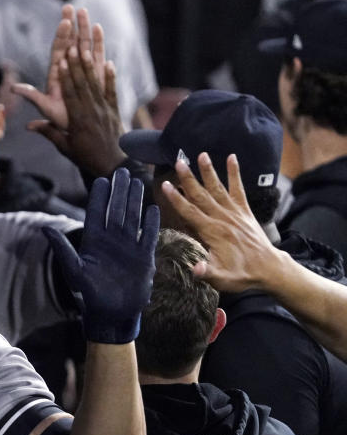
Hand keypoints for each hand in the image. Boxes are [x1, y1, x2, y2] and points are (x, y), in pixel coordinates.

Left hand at [15, 5, 105, 130]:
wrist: (81, 130)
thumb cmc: (62, 120)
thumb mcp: (46, 108)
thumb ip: (32, 96)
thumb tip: (13, 89)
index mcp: (57, 75)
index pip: (58, 51)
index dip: (61, 37)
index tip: (64, 22)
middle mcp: (69, 69)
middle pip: (70, 43)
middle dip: (71, 26)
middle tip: (71, 7)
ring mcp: (82, 69)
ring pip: (83, 45)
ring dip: (83, 29)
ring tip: (84, 12)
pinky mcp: (95, 74)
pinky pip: (96, 55)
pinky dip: (98, 42)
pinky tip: (98, 28)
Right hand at [19, 48, 126, 178]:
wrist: (112, 165)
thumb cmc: (86, 157)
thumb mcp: (65, 147)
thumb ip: (49, 133)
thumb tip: (29, 126)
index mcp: (78, 119)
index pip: (70, 94)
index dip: (67, 76)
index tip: (63, 61)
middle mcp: (92, 111)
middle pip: (83, 84)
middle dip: (77, 65)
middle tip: (73, 47)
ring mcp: (104, 109)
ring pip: (96, 84)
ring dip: (91, 66)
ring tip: (87, 49)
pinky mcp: (114, 110)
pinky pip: (112, 90)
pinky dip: (110, 76)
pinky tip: (109, 62)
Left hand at [43, 168, 159, 343]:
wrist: (111, 312)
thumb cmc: (89, 293)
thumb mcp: (73, 269)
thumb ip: (62, 248)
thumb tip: (44, 228)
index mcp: (93, 241)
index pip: (96, 212)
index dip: (99, 196)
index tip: (102, 179)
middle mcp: (111, 240)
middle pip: (116, 210)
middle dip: (118, 191)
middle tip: (121, 172)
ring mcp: (128, 247)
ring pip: (132, 218)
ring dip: (134, 200)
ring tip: (137, 182)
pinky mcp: (143, 257)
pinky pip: (148, 236)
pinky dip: (151, 223)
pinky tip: (153, 208)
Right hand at [162, 152, 284, 291]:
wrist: (269, 269)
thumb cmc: (242, 275)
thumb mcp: (222, 279)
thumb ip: (207, 272)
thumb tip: (194, 269)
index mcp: (212, 232)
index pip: (190, 212)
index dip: (176, 198)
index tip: (165, 185)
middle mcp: (223, 218)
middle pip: (201, 195)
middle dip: (189, 178)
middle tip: (179, 161)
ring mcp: (234, 213)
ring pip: (218, 188)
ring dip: (209, 171)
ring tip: (201, 154)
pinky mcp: (244, 211)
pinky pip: (239, 189)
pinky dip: (235, 173)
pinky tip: (232, 158)